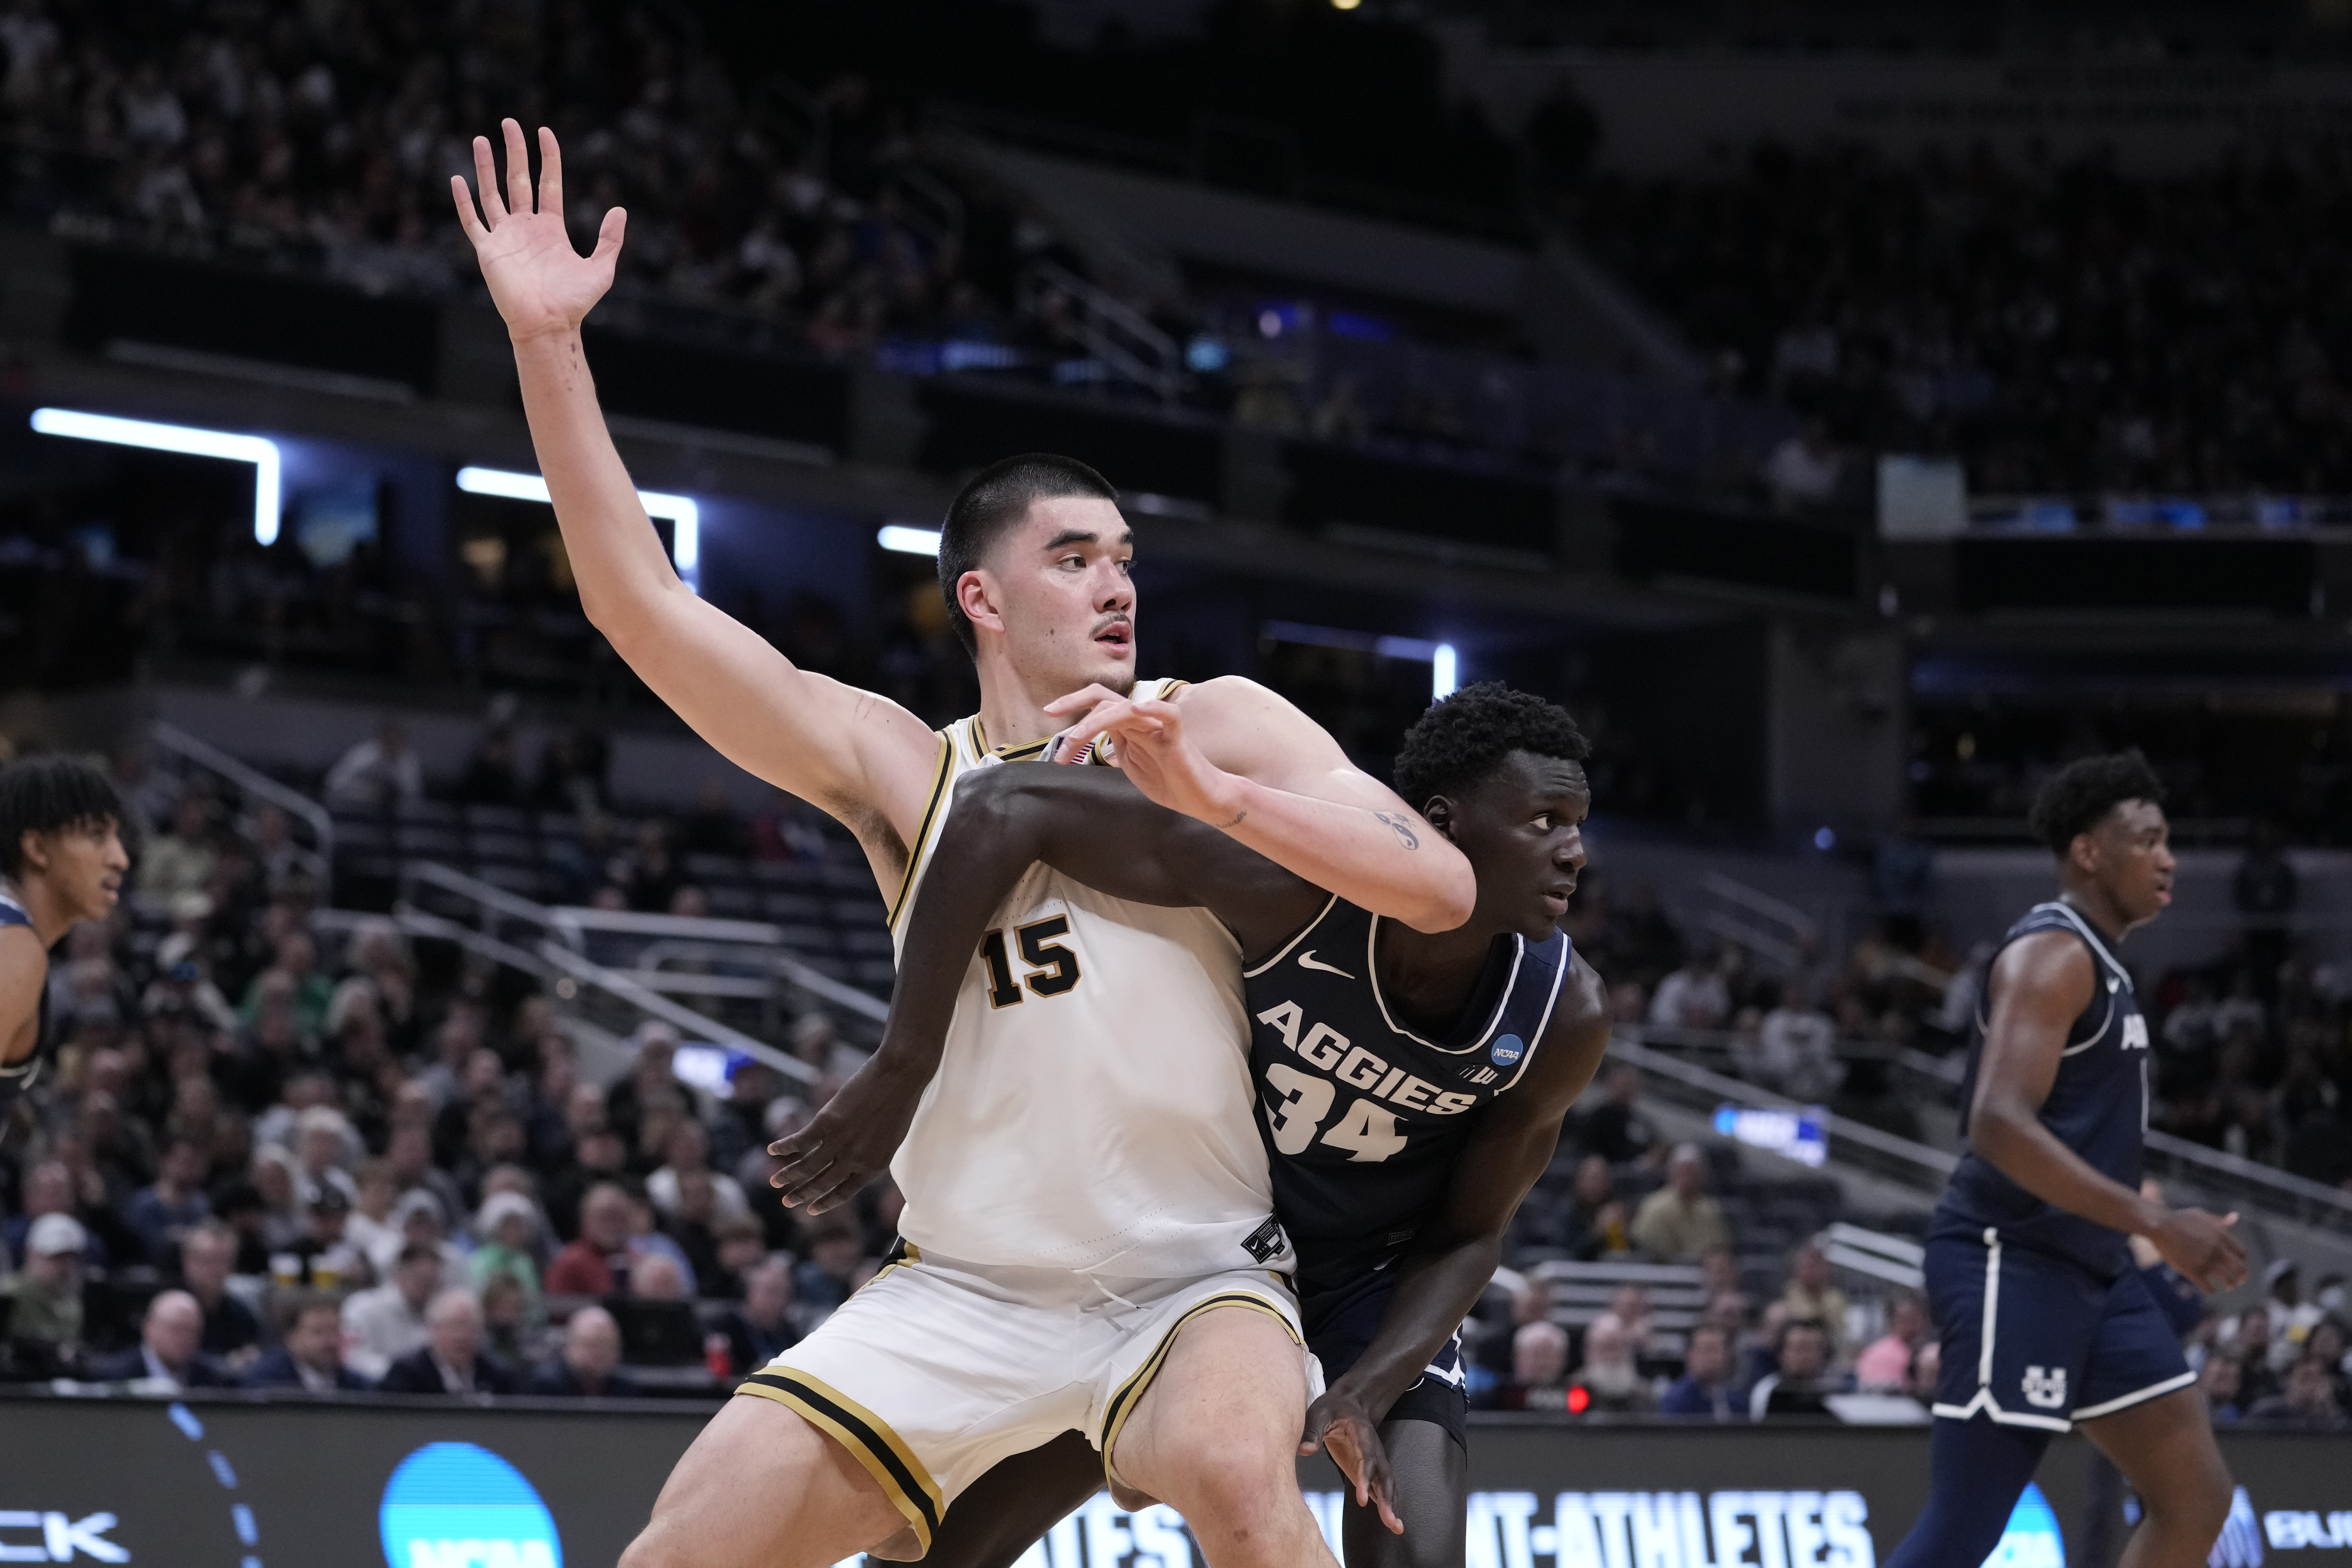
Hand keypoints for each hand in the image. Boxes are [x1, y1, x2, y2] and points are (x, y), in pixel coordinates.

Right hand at [450, 119, 625, 342]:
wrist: (549, 325)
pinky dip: (464, 201)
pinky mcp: (488, 250)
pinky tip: (457, 179)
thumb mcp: (602, 268)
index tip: (544, 132)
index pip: (548, 183)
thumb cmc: (574, 302)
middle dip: (514, 152)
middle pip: (518, 180)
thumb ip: (610, 240)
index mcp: (551, 227)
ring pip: (492, 194)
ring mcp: (505, 237)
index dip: (547, 158)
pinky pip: (472, 221)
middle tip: (509, 123)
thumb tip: (620, 209)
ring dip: (486, 167)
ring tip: (481, 139)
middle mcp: (526, 227)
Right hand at [768, 1056, 925, 1213]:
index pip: (844, 1192)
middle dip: (802, 1194)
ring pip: (807, 1166)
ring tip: (774, 1182)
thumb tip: (854, 1163)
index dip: (825, 1202)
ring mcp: (840, 1142)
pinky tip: (773, 1149)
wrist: (899, 1077)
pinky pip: (801, 1140)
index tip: (810, 1210)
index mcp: (874, 1167)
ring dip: (788, 1175)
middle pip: (822, 1182)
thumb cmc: (900, 1105)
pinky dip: (785, 1146)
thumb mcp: (891, 1140)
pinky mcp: (827, 1122)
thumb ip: (871, 1155)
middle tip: (786, 1202)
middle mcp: (855, 1160)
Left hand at [1041, 686, 1246, 827]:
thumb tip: (1088, 744)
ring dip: (1094, 723)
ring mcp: (1158, 727)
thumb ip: (1114, 748)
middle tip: (1051, 720)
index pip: (1099, 704)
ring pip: (1125, 708)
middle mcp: (1141, 721)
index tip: (1049, 714)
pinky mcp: (1177, 737)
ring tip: (1074, 740)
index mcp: (1128, 727)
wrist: (1200, 799)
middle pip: (1106, 699)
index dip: (1073, 703)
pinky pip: (1167, 714)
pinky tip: (1135, 709)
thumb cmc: (1168, 782)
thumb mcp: (1131, 765)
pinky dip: (1151, 708)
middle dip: (1074, 706)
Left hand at [1299, 1387, 1401, 1535]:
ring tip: (1396, 1528)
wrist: (1347, 1405)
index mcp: (1362, 1433)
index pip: (1366, 1458)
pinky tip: (1391, 1522)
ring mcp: (1373, 1461)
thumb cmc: (1331, 1409)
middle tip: (1390, 1521)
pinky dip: (1387, 1504)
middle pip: (1383, 1475)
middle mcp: (1373, 1449)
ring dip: (1391, 1505)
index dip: (1366, 1478)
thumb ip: (1312, 1430)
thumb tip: (1303, 1450)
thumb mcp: (1318, 1413)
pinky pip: (1381, 1488)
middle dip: (1387, 1498)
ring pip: (1386, 1484)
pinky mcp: (1369, 1470)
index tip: (1362, 1499)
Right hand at [2147, 1207, 2245, 1291]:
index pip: (2241, 1253)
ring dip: (2230, 1285)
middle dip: (2242, 1276)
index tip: (2239, 1262)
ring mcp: (2206, 1262)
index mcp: (2221, 1236)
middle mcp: (2218, 1251)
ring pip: (2227, 1279)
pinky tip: (2210, 1289)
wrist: (2159, 1226)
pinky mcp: (2193, 1272)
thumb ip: (2219, 1220)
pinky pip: (2208, 1287)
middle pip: (2239, 1269)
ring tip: (2229, 1287)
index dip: (2242, 1259)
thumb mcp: (2202, 1215)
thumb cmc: (2179, 1218)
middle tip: (2240, 1281)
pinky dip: (2211, 1290)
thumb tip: (2235, 1217)